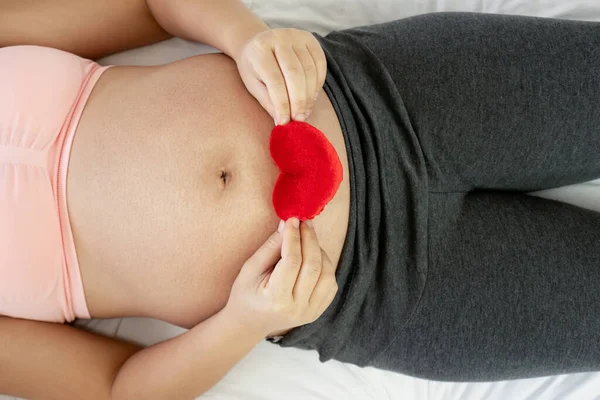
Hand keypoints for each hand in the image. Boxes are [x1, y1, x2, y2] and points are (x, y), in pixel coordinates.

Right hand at [225, 218, 337, 337]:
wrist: (249, 323)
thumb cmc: (245, 294)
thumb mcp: (250, 269)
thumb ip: (270, 247)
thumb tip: (287, 224)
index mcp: (276, 299)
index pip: (291, 262)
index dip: (294, 237)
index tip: (292, 220)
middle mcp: (297, 308)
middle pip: (312, 266)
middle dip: (310, 239)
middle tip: (304, 222)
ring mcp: (310, 312)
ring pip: (327, 275)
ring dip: (320, 252)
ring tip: (307, 240)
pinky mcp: (318, 311)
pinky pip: (331, 284)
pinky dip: (326, 266)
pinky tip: (313, 257)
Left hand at [235, 28, 326, 125]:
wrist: (257, 42)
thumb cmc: (254, 68)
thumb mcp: (254, 85)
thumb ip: (268, 102)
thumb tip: (283, 123)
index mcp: (259, 50)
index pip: (275, 81)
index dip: (282, 104)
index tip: (284, 122)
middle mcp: (278, 38)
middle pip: (295, 74)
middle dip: (298, 101)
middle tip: (298, 119)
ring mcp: (296, 35)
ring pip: (310, 70)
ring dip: (309, 96)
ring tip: (304, 111)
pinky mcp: (310, 38)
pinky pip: (320, 64)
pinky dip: (318, 84)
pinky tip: (311, 96)